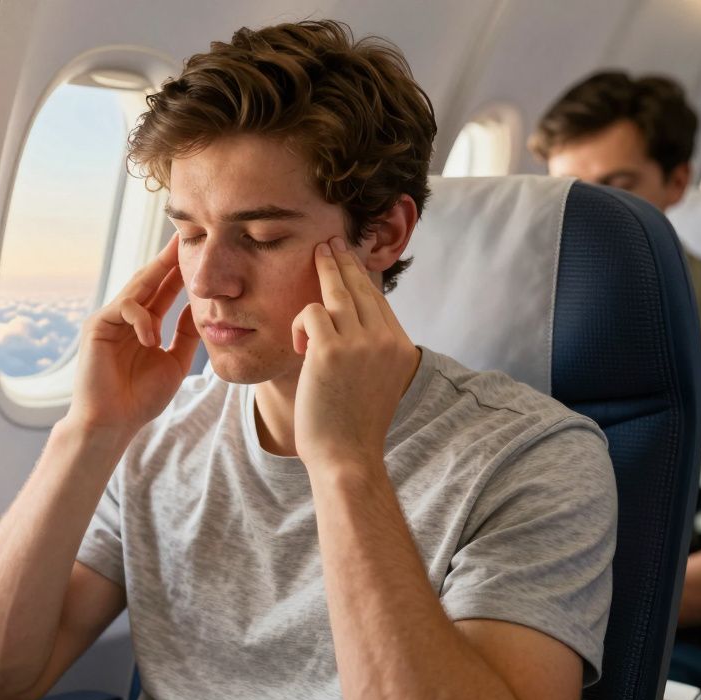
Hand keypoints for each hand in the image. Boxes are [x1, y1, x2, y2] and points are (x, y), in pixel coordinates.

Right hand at [66, 234, 200, 439]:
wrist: (113, 423)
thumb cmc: (140, 399)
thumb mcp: (175, 362)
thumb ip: (186, 335)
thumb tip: (202, 307)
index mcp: (144, 324)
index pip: (163, 289)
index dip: (179, 270)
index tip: (199, 250)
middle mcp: (126, 317)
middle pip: (149, 279)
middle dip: (168, 258)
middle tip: (186, 235)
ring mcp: (109, 320)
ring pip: (137, 287)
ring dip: (159, 278)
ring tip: (180, 269)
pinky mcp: (96, 326)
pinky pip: (125, 307)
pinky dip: (142, 321)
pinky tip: (150, 341)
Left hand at [291, 237, 418, 472]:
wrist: (346, 457)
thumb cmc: (352, 427)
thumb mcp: (374, 384)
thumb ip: (369, 353)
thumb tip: (352, 325)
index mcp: (401, 349)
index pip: (378, 301)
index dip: (361, 277)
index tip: (349, 258)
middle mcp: (386, 340)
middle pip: (362, 287)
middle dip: (344, 260)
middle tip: (332, 240)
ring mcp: (361, 342)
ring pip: (337, 291)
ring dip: (323, 273)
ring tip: (315, 255)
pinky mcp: (331, 348)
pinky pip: (311, 312)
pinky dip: (300, 324)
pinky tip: (300, 347)